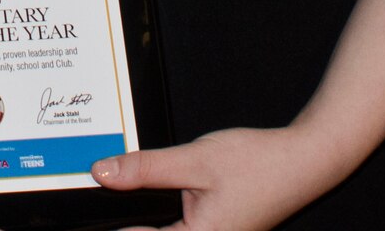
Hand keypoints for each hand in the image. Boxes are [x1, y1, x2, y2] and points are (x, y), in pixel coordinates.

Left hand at [91, 126, 336, 230]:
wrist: (304, 160)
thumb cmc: (258, 163)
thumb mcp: (194, 161)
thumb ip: (146, 169)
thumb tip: (102, 174)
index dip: (110, 228)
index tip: (79, 218)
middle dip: (129, 221)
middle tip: (97, 194)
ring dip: (144, 219)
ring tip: (120, 189)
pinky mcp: (218, 229)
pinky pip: (178, 227)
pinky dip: (161, 215)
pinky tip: (148, 193)